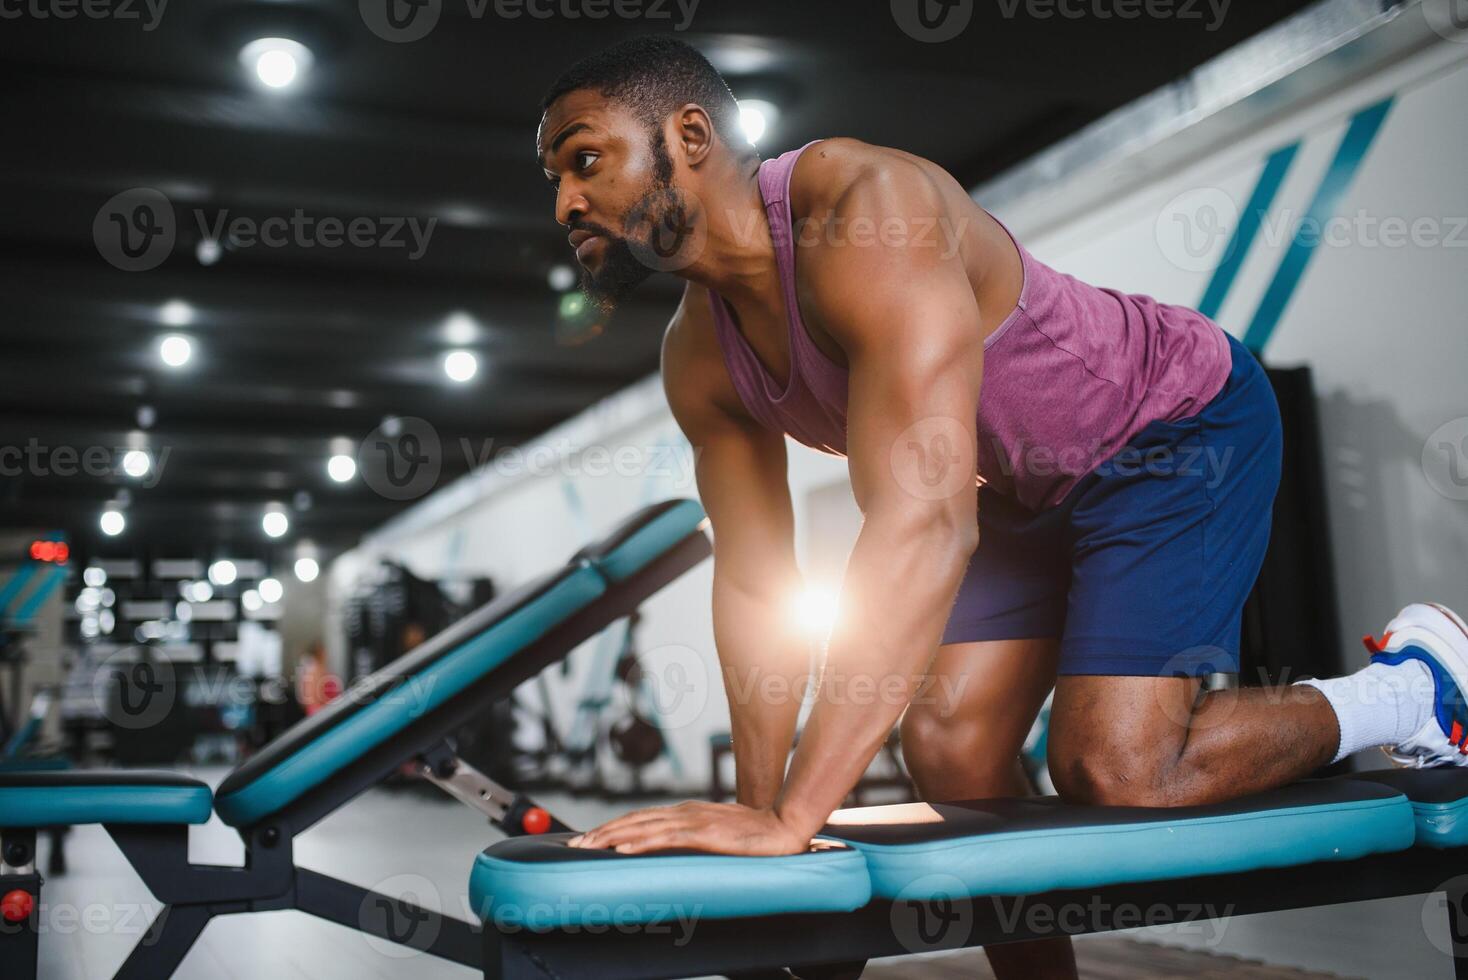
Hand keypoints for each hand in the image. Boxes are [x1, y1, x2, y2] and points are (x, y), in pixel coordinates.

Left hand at [566, 801, 811, 856]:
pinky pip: (665, 837)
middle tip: (575, 844)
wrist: (783, 826)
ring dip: (612, 836)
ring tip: (589, 846)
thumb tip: (670, 848)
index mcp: (686, 812)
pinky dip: (641, 842)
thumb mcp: (716, 834)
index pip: (640, 818)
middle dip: (602, 831)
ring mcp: (693, 820)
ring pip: (643, 826)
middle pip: (634, 819)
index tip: (589, 838)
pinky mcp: (704, 832)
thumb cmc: (755, 833)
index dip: (613, 826)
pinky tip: (623, 849)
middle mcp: (684, 811)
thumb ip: (694, 838)